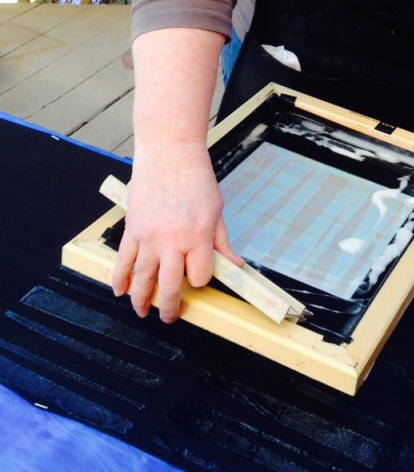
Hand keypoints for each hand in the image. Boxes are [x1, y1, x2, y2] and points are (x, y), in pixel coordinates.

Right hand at [112, 142, 242, 322]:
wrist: (170, 154)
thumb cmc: (196, 179)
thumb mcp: (216, 211)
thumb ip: (221, 243)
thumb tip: (236, 265)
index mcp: (198, 237)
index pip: (200, 276)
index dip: (201, 280)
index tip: (199, 277)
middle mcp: (172, 241)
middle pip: (169, 286)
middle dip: (169, 307)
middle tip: (169, 317)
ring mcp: (149, 237)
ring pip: (143, 279)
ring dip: (141, 300)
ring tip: (142, 312)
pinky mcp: (133, 229)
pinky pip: (123, 260)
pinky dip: (119, 278)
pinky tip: (120, 290)